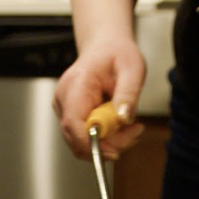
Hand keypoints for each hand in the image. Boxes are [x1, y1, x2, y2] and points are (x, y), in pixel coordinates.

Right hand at [53, 33, 145, 160]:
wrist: (105, 47)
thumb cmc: (117, 54)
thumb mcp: (132, 68)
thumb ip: (128, 93)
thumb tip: (124, 119)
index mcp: (76, 85)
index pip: (73, 124)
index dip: (91, 144)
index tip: (116, 150)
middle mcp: (64, 100)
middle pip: (77, 139)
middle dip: (107, 145)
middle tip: (135, 132)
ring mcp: (64, 109)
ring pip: (82, 142)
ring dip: (109, 143)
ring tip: (131, 127)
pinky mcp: (70, 117)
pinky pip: (85, 137)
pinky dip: (105, 138)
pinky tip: (120, 126)